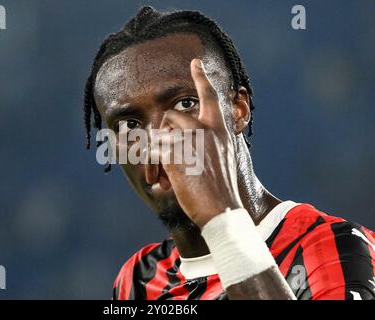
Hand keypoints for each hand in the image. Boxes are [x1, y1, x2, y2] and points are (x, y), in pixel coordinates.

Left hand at [157, 59, 243, 227]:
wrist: (222, 209)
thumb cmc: (221, 188)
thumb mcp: (222, 157)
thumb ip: (206, 142)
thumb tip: (179, 137)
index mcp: (219, 128)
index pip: (210, 96)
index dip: (201, 78)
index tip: (195, 63)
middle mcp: (205, 128)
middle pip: (171, 115)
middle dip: (163, 134)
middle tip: (165, 159)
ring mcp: (190, 139)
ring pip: (158, 133)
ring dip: (156, 154)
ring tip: (164, 176)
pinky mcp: (175, 153)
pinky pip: (152, 150)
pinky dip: (153, 166)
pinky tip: (162, 181)